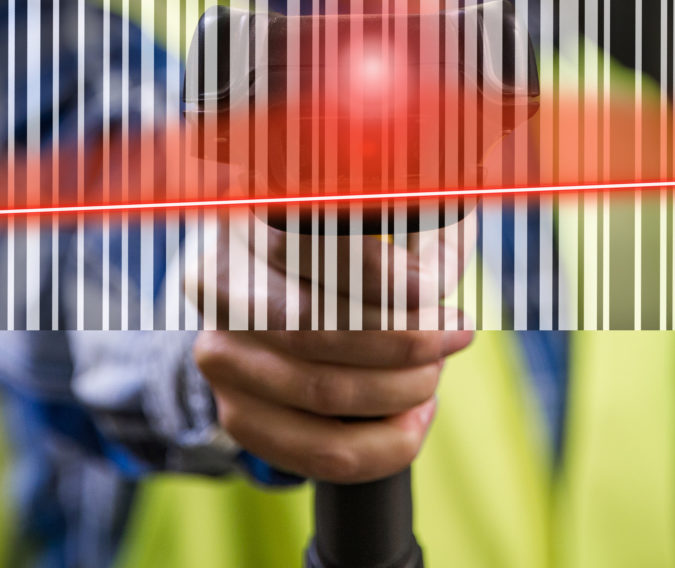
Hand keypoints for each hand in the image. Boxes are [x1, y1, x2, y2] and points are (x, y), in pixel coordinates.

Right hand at [186, 212, 475, 483]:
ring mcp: (221, 358)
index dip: (375, 273)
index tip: (433, 289)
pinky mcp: (237, 414)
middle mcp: (219, 289)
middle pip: (317, 327)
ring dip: (402, 391)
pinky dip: (384, 444)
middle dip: (405, 340)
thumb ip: (413, 233)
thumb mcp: (384, 223)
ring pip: (324, 393)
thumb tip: (440, 276)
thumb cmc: (352, 256)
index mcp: (246, 222)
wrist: (285, 308)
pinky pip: (320, 452)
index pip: (305, 248)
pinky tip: (413, 416)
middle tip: (456, 333)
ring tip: (434, 375)